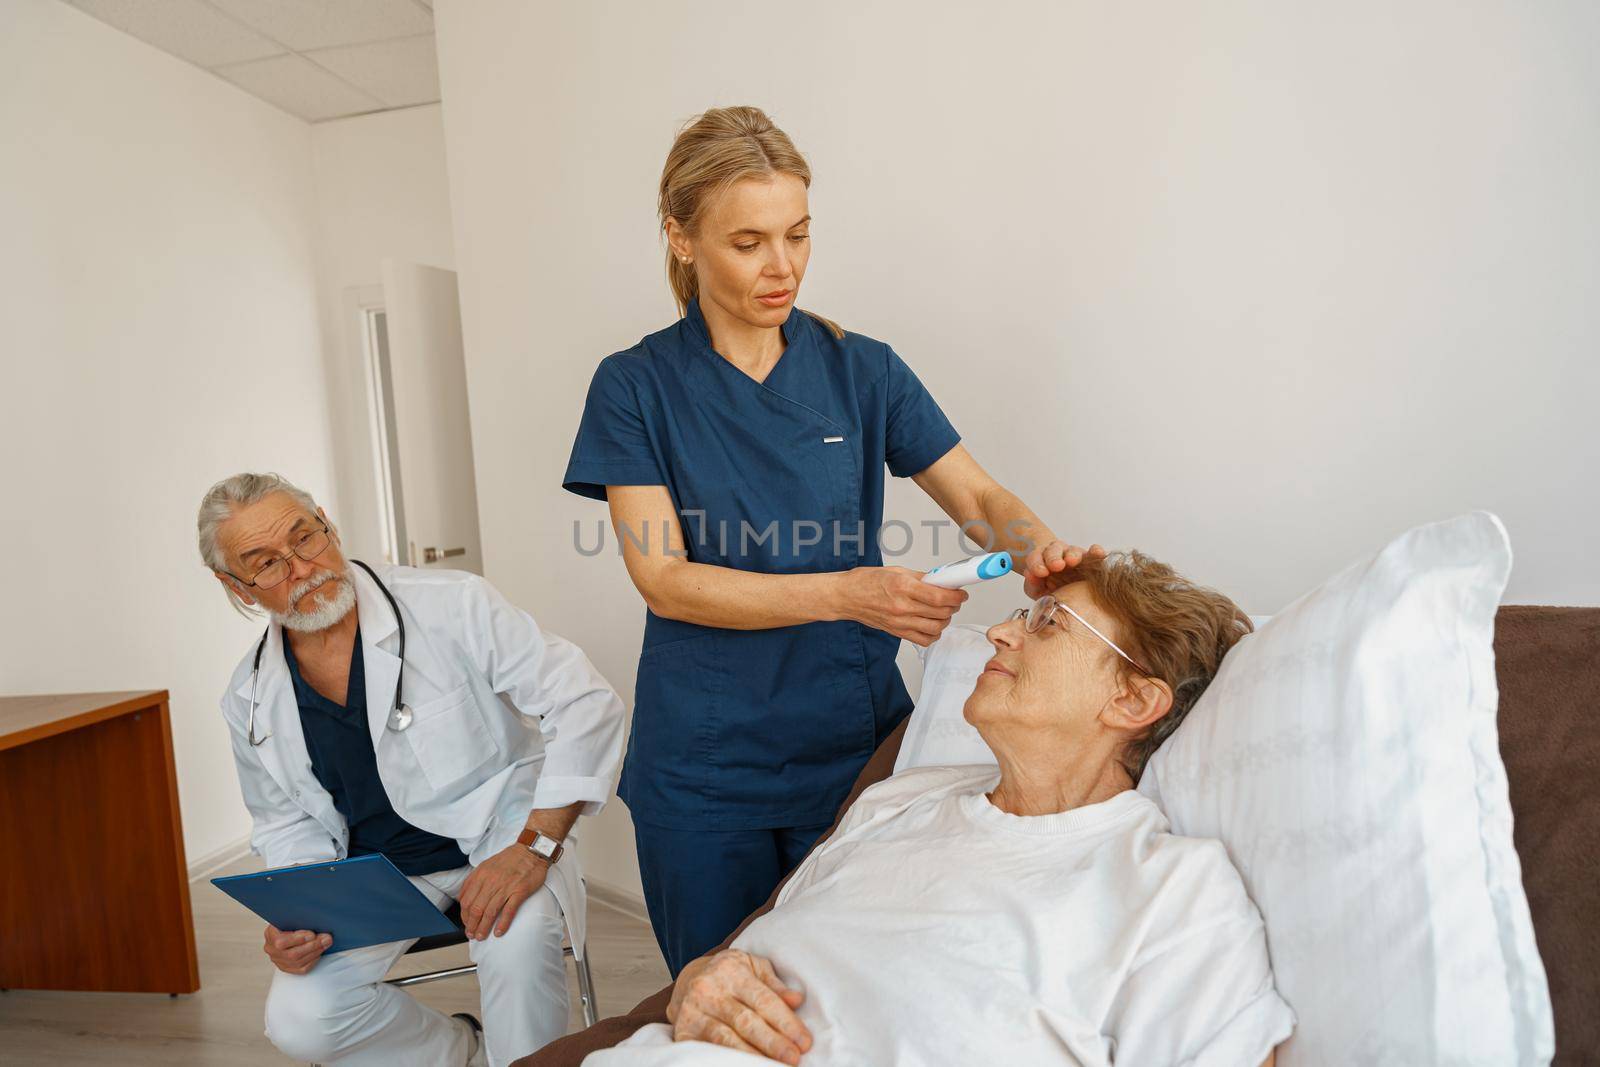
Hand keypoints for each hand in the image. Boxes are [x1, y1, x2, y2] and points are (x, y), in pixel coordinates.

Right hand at [264, 923, 331, 974]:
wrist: (288, 929)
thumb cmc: (292, 921)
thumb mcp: (292, 917)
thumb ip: (301, 918)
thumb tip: (318, 920)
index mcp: (270, 934)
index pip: (281, 942)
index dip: (298, 940)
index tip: (312, 934)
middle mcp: (271, 949)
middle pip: (292, 954)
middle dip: (312, 946)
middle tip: (327, 938)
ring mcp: (278, 960)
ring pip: (298, 962)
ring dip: (316, 952)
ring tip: (326, 943)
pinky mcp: (286, 968)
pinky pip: (302, 969)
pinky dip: (313, 960)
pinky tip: (319, 952)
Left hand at [458, 844, 549, 939]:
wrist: (531, 850)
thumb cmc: (510, 859)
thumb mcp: (486, 865)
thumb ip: (475, 880)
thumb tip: (465, 897)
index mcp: (481, 875)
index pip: (466, 900)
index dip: (464, 916)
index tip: (466, 923)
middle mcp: (491, 881)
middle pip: (476, 909)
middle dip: (472, 925)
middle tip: (472, 934)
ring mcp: (505, 886)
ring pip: (490, 912)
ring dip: (484, 927)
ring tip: (482, 936)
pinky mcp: (520, 891)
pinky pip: (508, 911)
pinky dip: (502, 924)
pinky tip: (499, 932)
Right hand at [667, 949, 811, 1063]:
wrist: (689, 979)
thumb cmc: (730, 974)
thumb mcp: (753, 967)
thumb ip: (775, 985)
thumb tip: (797, 1000)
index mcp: (731, 970)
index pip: (763, 1000)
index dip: (786, 1023)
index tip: (805, 1042)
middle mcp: (709, 989)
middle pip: (746, 1022)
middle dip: (773, 1043)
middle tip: (794, 1059)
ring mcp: (693, 1011)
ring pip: (726, 1039)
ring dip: (752, 1056)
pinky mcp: (683, 1030)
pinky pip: (708, 1050)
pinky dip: (727, 1060)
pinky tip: (743, 1066)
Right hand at [834, 566, 967, 646]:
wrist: (847, 597)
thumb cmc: (866, 582)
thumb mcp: (896, 571)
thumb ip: (921, 577)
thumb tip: (940, 581)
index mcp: (903, 587)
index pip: (939, 597)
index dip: (956, 596)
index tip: (961, 593)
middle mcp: (902, 606)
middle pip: (941, 612)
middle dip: (953, 606)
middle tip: (954, 599)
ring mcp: (900, 622)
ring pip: (936, 628)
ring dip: (945, 620)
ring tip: (944, 611)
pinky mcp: (897, 632)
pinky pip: (924, 640)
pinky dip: (933, 634)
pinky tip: (932, 624)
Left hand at [1020, 540, 1106, 598]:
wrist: (1065, 589)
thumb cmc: (1048, 588)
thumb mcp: (1036, 588)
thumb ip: (1032, 583)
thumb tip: (1031, 575)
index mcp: (1041, 559)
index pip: (1035, 558)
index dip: (1037, 564)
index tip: (1040, 572)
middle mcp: (1058, 554)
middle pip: (1053, 551)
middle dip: (1054, 558)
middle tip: (1057, 565)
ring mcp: (1075, 555)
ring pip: (1073, 551)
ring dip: (1072, 555)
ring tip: (1072, 561)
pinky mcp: (1090, 560)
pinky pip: (1094, 554)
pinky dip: (1096, 552)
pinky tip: (1098, 553)